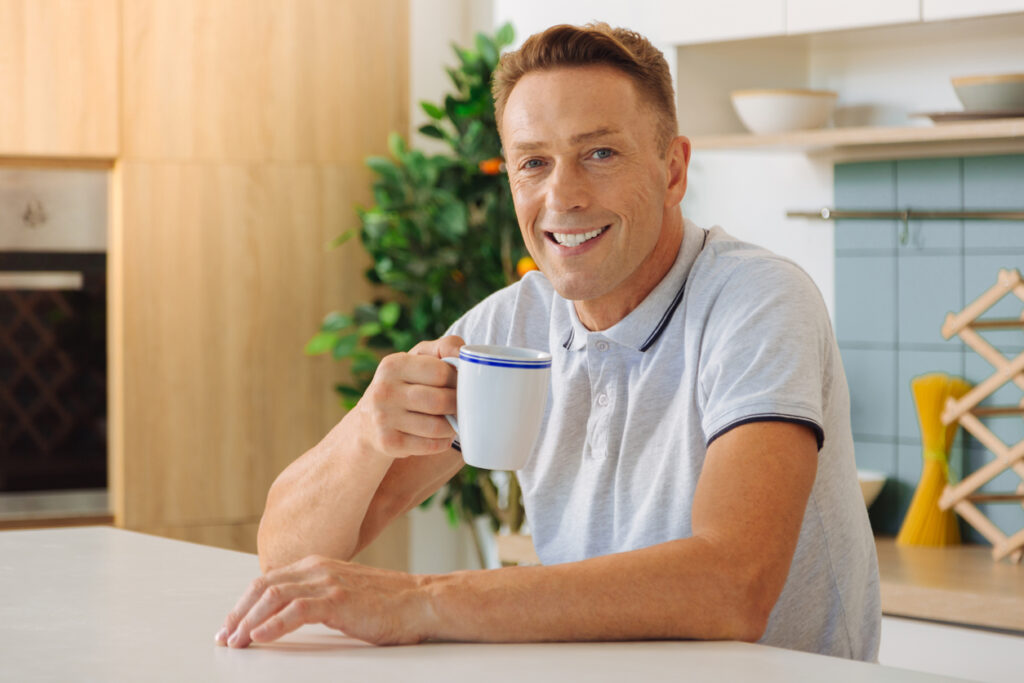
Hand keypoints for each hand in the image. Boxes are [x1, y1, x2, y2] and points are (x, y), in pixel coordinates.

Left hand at [214, 555, 433, 647]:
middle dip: (239, 613)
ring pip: (273, 596)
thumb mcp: (346, 594)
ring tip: (236, 642)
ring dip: (249, 621)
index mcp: (318, 565)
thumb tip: (289, 616)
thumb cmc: (389, 603)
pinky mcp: (338, 600)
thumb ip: (318, 597)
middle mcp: (318, 568)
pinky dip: (272, 625)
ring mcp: (328, 582)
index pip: (269, 580)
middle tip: (225, 637)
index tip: (231, 625)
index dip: (244, 603)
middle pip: (263, 586)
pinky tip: (259, 638)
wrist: (422, 602)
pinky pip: (296, 611)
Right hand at [354, 335, 462, 460]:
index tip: (460, 385)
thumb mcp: (417, 359)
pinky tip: (439, 435)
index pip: (441, 372)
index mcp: (393, 365)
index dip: (458, 380)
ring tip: (451, 421)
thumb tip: (465, 353)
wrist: (368, 423)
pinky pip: (431, 445)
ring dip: (452, 426)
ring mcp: (383, 418)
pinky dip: (442, 442)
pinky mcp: (388, 443)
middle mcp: (384, 390)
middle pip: (441, 401)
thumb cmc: (404, 385)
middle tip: (461, 406)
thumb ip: (444, 347)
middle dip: (458, 406)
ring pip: (438, 427)